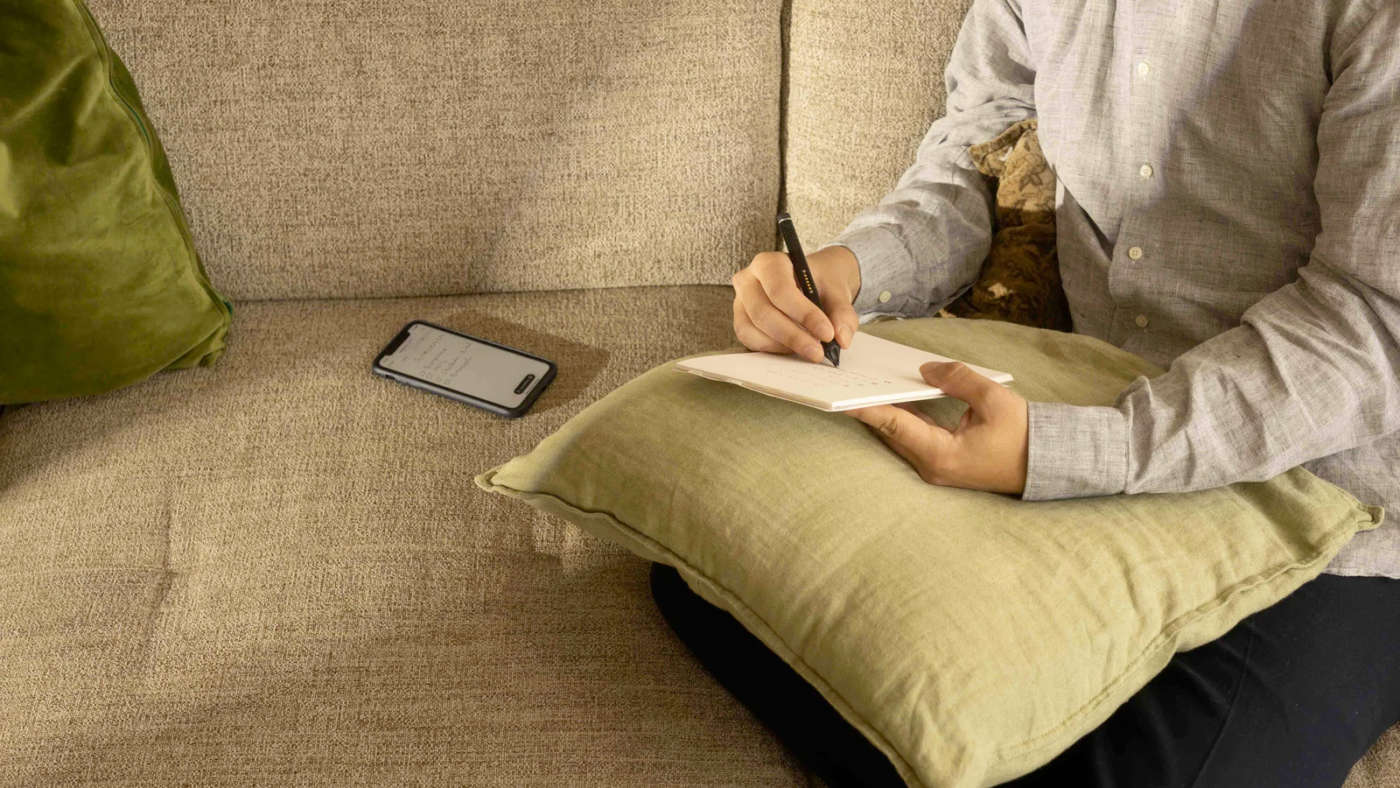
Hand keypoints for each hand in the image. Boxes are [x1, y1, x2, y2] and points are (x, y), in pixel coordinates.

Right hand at [732, 245, 861, 362]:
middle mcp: (747, 280)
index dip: (803, 314)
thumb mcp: (836, 291)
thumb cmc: (819, 283)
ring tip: (809, 350)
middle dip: (793, 336)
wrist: (811, 283)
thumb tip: (842, 338)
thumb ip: (842, 312)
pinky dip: (773, 349)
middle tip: (818, 351)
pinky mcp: (741, 322)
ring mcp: (740, 303)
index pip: (780, 290)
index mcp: (768, 263)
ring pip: (753, 330)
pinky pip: (750, 341)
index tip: (827, 333)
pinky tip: (793, 350)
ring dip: (783, 346)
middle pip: (763, 313)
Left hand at [847, 361, 1028, 494]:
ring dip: (884, 413)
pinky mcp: (942, 463)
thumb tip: (925, 369)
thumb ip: (957, 379)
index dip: (868, 409)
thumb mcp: (993, 398)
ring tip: (863, 386)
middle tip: (847, 382)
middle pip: (890, 432)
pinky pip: (913, 439)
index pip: (895, 426)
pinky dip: (902, 419)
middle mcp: (932, 466)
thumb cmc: (1024, 434)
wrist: (1047, 463)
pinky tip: (892, 399)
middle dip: (870, 407)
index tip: (843, 396)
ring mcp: (936, 468)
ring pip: (900, 436)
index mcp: (941, 454)